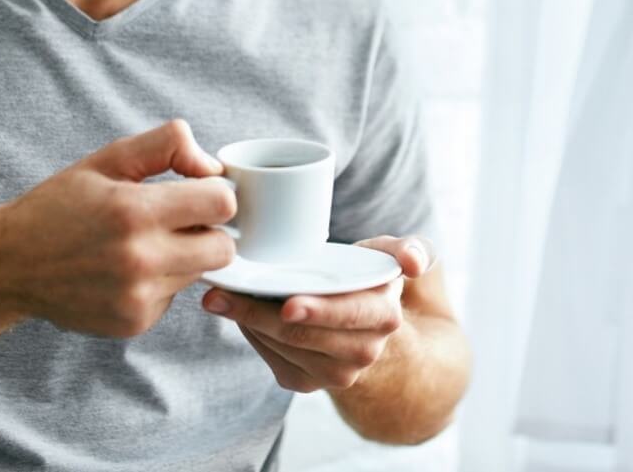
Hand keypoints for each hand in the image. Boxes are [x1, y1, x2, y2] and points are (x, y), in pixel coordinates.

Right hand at [0, 119, 236, 336]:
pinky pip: (175, 297)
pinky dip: (161, 281)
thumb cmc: (61, 204)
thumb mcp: (108, 159)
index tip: (195, 190)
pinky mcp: (135, 323)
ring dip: (185, 256)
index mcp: (134, 212)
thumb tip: (214, 168)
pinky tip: (126, 271)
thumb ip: (168, 146)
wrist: (9, 265)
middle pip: (225, 248)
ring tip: (144, 243)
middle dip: (211, 230)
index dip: (215, 192)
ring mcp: (138, 298)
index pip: (223, 203)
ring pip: (201, 273)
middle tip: (178, 220)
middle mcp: (140, 260)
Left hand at [200, 235, 434, 392]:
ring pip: (282, 348)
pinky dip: (251, 335)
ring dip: (246, 323)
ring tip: (218, 298)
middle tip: (220, 294)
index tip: (287, 303)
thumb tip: (414, 264)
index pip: (347, 315)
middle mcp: (363, 352)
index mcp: (384, 317)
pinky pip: (271, 359)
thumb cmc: (370, 277)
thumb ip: (410, 250)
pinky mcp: (306, 382)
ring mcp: (334, 374)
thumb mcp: (391, 256)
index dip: (318, 311)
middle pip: (303, 335)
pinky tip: (236, 313)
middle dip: (258, 315)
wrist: (365, 323)